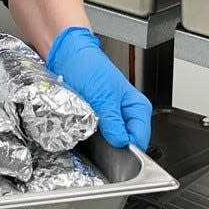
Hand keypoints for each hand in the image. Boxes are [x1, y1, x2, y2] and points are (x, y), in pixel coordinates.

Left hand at [45, 27, 151, 149]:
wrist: (67, 56)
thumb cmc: (89, 67)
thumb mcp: (103, 96)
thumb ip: (113, 121)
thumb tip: (120, 142)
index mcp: (138, 107)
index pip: (140, 138)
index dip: (129, 148)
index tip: (114, 151)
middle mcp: (127, 113)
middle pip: (127, 141)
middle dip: (113, 143)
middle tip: (98, 136)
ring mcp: (112, 116)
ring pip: (111, 139)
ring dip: (100, 139)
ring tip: (88, 128)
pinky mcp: (97, 117)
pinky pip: (98, 134)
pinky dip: (90, 134)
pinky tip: (82, 128)